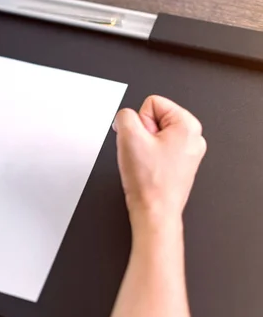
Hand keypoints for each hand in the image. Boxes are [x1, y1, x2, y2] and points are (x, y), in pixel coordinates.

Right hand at [113, 95, 206, 236]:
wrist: (154, 212)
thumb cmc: (150, 183)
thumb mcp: (128, 137)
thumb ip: (124, 116)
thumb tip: (126, 117)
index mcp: (188, 125)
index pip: (151, 103)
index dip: (139, 121)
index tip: (141, 141)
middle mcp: (193, 137)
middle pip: (153, 118)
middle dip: (141, 134)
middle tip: (142, 153)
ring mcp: (188, 152)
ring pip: (153, 135)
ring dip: (143, 147)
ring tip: (144, 163)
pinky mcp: (180, 164)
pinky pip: (157, 150)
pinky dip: (148, 158)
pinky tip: (147, 170)